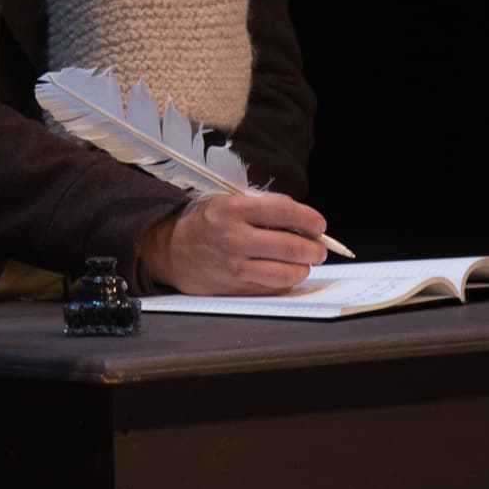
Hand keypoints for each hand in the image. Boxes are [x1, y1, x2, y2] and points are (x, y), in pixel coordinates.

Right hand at [138, 192, 328, 295]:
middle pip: (293, 246)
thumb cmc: (204, 222)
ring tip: (303, 261)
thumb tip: (301, 218)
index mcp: (231, 209)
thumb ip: (263, 205)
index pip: (284, 211)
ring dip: (304, 267)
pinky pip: (275, 287)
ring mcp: (235, 267)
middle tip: (319, 247)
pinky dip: (287, 280)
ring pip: (288, 272)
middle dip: (315, 247)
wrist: (169, 249)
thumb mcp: (227, 200)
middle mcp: (234, 238)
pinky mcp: (236, 288)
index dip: (310, 218)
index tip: (319, 224)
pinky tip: (284, 271)